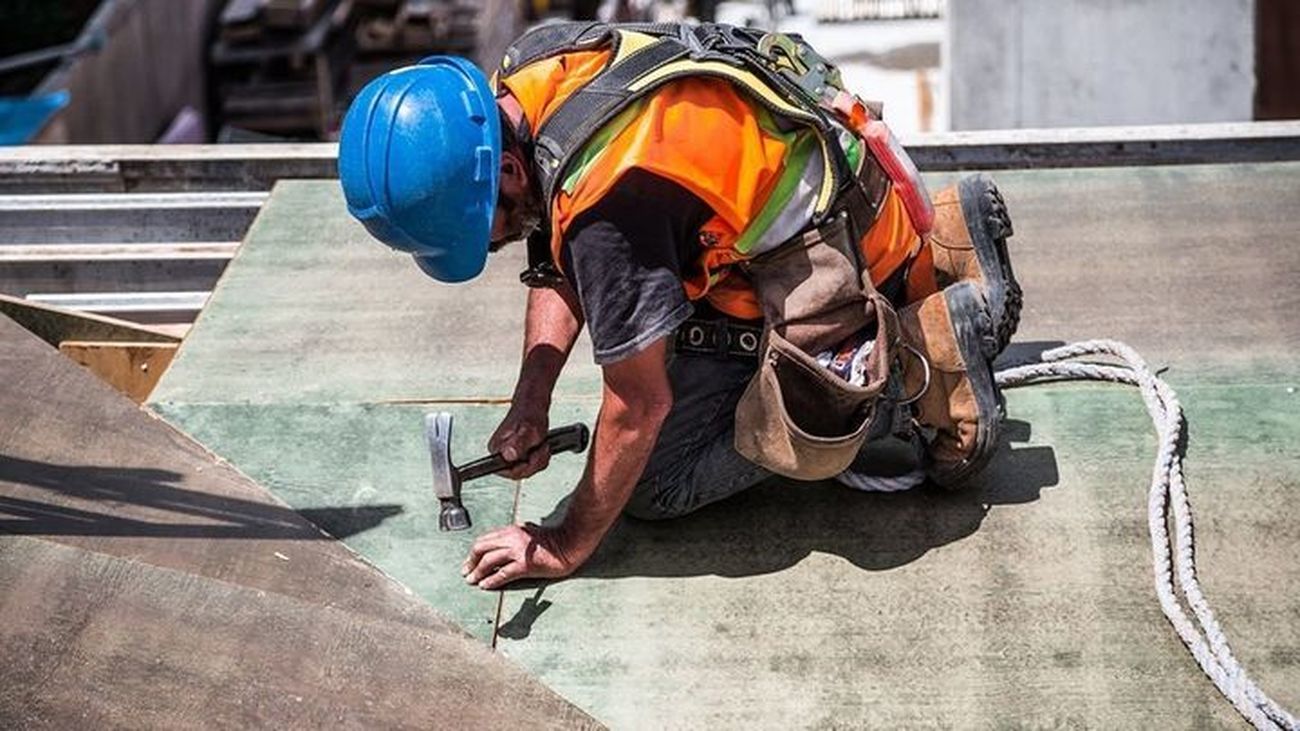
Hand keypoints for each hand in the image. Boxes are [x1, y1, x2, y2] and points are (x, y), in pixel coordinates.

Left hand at [462, 523, 581, 589]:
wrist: (570, 545)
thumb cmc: (553, 540)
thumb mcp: (530, 532)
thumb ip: (516, 536)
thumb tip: (503, 545)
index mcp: (512, 530)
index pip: (485, 540)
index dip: (474, 552)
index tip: (469, 561)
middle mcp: (512, 538)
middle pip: (481, 548)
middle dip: (471, 561)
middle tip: (466, 572)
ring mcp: (518, 551)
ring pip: (488, 561)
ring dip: (477, 573)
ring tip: (472, 581)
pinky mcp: (525, 565)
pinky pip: (503, 574)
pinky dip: (491, 581)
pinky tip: (485, 585)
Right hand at [489, 405, 550, 479]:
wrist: (533, 406)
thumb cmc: (530, 414)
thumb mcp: (529, 429)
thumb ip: (519, 443)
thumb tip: (508, 455)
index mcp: (496, 449)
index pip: (506, 471)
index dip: (523, 468)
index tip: (532, 456)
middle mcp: (500, 454)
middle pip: (519, 473)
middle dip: (535, 462)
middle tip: (541, 446)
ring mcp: (509, 457)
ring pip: (528, 471)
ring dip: (539, 459)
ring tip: (541, 443)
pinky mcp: (518, 457)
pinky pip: (532, 467)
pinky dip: (541, 458)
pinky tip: (541, 446)